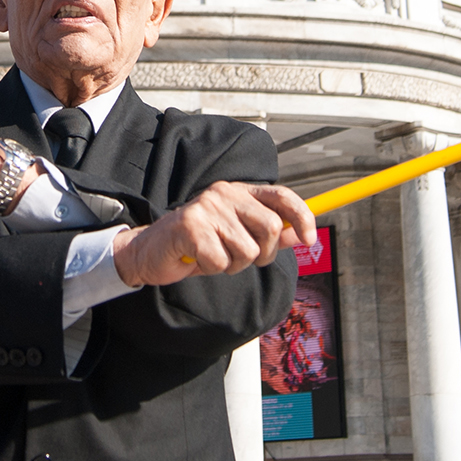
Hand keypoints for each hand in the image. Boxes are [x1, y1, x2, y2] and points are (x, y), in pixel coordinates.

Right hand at [111, 182, 314, 286]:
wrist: (151, 252)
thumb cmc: (197, 244)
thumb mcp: (237, 237)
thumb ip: (267, 234)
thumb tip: (299, 234)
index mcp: (238, 192)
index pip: (281, 195)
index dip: (302, 216)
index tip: (310, 239)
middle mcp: (224, 193)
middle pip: (270, 228)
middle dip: (262, 254)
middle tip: (239, 259)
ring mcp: (207, 207)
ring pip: (247, 251)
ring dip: (233, 265)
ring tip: (213, 257)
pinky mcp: (191, 226)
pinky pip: (221, 262)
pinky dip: (212, 269)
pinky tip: (197, 259)